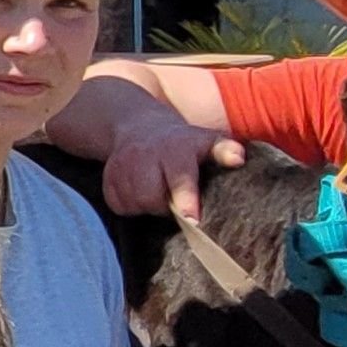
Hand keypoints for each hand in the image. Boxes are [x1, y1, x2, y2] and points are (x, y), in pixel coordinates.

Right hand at [104, 113, 246, 223]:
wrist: (138, 128)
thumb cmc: (182, 145)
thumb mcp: (206, 141)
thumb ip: (224, 150)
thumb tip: (239, 158)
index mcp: (176, 150)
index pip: (180, 177)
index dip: (185, 198)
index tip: (192, 219)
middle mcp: (146, 155)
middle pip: (151, 198)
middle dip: (162, 205)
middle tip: (171, 198)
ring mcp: (123, 166)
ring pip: (133, 204)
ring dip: (146, 205)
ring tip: (156, 191)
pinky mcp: (107, 178)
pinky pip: (117, 204)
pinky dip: (129, 204)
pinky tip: (138, 191)